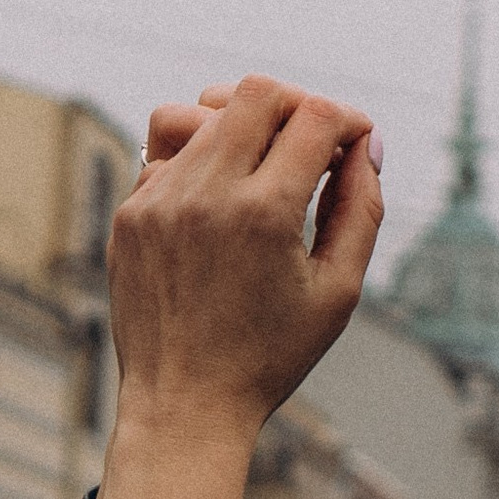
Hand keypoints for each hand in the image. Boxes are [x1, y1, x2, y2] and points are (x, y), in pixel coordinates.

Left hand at [108, 72, 382, 442]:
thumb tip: (367, 146)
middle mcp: (205, 194)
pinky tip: (221, 197)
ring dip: (243, 123)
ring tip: (263, 161)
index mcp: (265, 214)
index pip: (316, 117)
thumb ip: (362, 210)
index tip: (356, 144)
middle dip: (298, 106)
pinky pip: (166, 150)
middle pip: (258, 92)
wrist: (184, 406)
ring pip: (202, 110)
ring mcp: (159, 198)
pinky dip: (201, 158)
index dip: (349, 121)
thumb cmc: (270, 357)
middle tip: (314, 143)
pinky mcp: (131, 212)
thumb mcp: (337, 292)